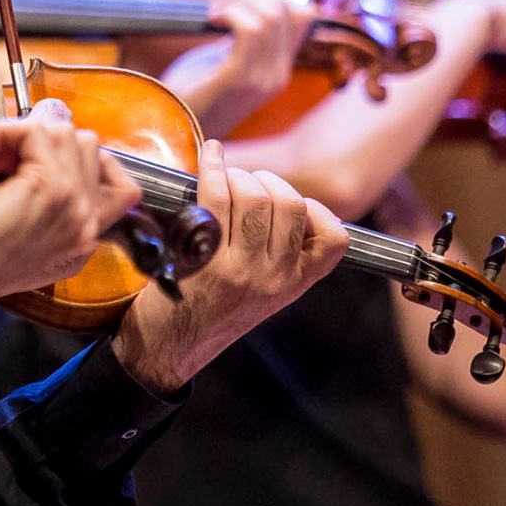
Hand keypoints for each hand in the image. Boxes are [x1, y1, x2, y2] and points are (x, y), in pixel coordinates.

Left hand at [0, 99, 139, 313]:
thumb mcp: (25, 244)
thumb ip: (49, 215)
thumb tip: (31, 164)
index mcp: (85, 240)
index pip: (122, 188)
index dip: (81, 161)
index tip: (40, 162)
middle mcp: (88, 223)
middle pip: (91, 148)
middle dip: (47, 142)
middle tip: (9, 162)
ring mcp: (73, 202)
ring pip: (67, 134)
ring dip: (26, 134)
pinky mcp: (48, 186)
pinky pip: (36, 132)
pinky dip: (6, 132)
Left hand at [111, 140, 347, 393]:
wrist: (170, 347)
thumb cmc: (211, 307)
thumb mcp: (262, 289)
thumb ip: (278, 252)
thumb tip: (275, 195)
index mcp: (294, 283)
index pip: (335, 237)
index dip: (315, 209)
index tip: (290, 204)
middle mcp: (274, 277)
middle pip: (290, 203)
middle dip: (267, 181)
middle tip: (246, 185)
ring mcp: (242, 270)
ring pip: (255, 196)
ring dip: (238, 175)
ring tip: (225, 180)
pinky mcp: (207, 261)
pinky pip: (217, 197)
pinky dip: (213, 168)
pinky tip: (210, 157)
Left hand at [162, 0, 312, 136]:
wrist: (171, 130)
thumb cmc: (193, 91)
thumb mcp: (227, 57)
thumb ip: (246, 34)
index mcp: (278, 68)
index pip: (303, 15)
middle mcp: (277, 75)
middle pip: (284, 9)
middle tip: (219, 4)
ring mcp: (261, 79)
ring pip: (269, 17)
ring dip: (238, 1)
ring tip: (214, 12)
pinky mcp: (237, 80)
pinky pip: (250, 31)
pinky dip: (231, 13)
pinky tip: (212, 19)